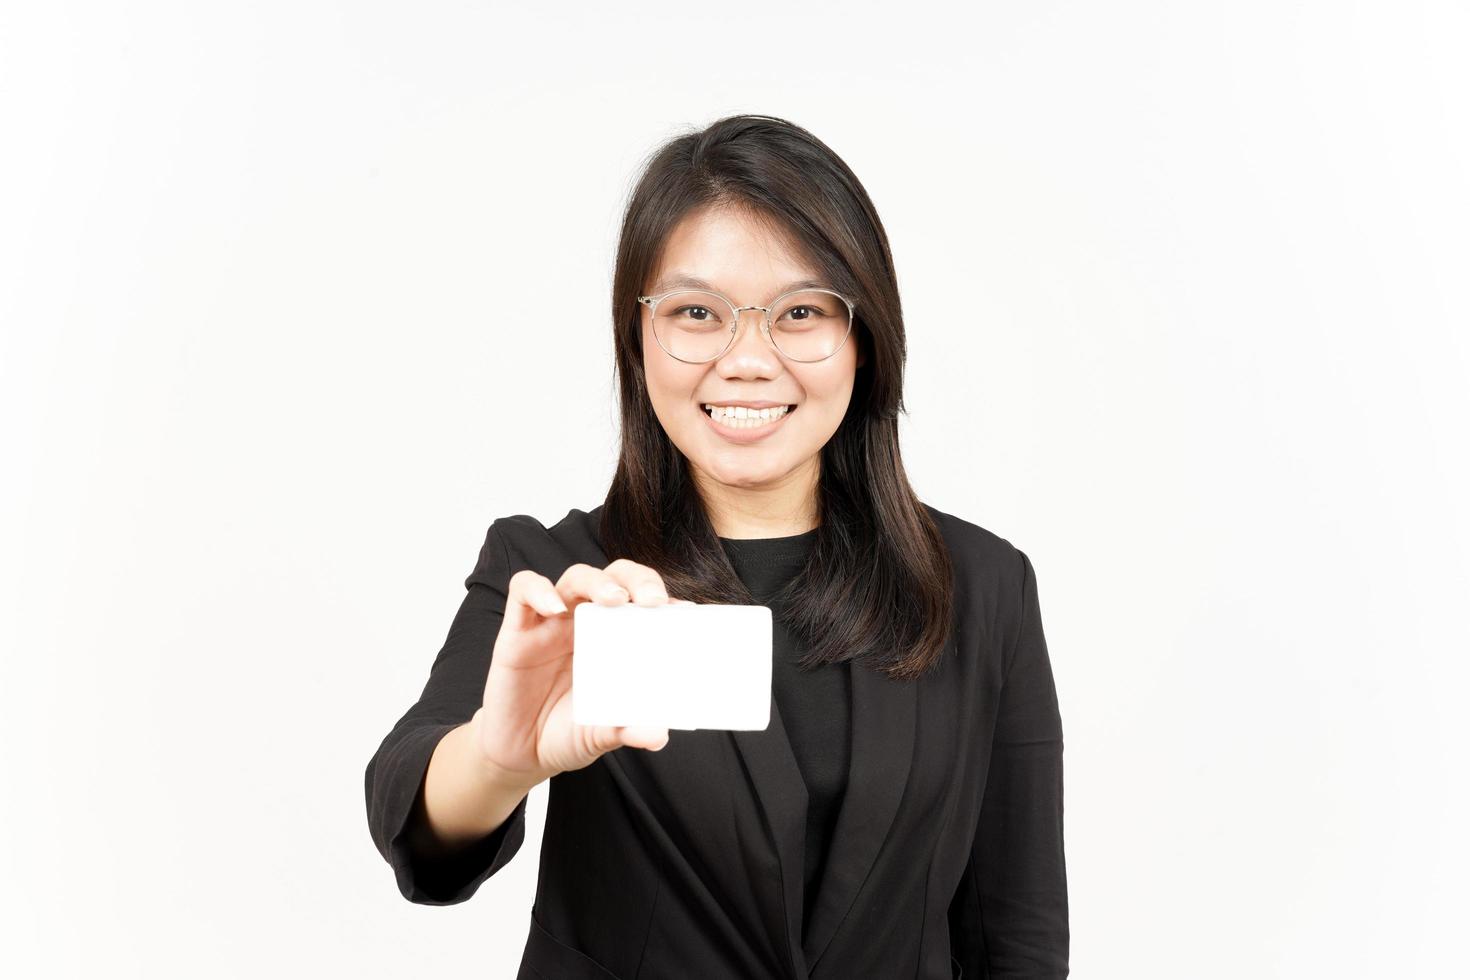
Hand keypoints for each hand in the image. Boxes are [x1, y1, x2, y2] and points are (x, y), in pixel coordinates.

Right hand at [471, 559, 687, 788]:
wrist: (519, 752)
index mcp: (616, 640)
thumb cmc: (566, 733)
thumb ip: (627, 730)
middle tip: (653, 601)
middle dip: (639, 580)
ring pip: (577, 577)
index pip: (644, 603)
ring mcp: (553, 622)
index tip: (684, 613)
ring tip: (615, 600)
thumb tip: (657, 734)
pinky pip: (523, 590)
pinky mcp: (518, 629)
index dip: (665, 600)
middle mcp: (588, 623)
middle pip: (617, 578)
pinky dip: (539, 591)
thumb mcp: (601, 735)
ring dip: (599, 582)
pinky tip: (555, 608)